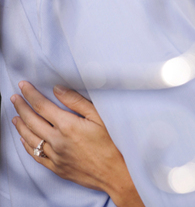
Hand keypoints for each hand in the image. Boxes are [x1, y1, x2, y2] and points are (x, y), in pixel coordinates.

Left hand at [11, 82, 144, 206]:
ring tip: (15, 116)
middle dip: (21, 107)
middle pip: (32, 120)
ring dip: (21, 125)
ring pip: (30, 138)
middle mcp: (57, 140)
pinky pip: (36, 155)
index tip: (23, 86)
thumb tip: (58, 90)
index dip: (31, 95)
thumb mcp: (99, 117)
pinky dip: (27, 145)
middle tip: (14, 98)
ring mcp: (55, 155)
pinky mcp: (56, 167)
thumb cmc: (112, 143)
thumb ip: (77, 102)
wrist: (115, 173)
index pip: (42, 106)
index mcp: (67, 125)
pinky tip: (24, 139)